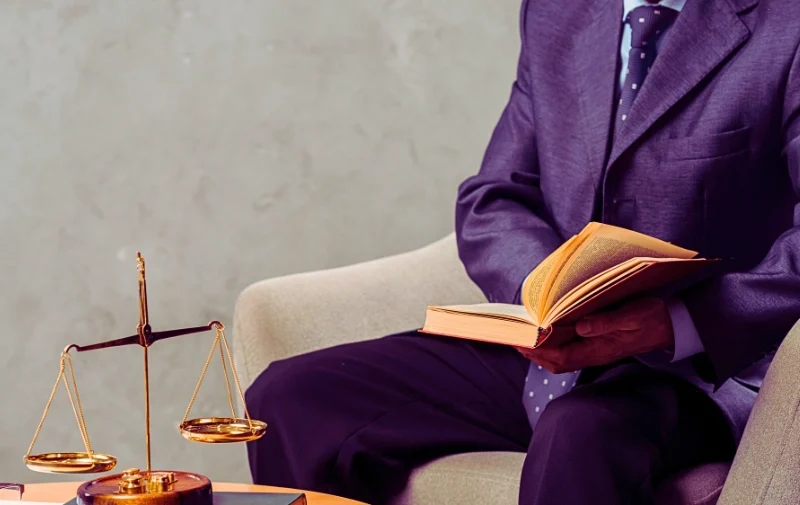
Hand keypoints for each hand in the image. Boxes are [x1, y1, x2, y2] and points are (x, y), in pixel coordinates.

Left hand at [516, 297, 674, 373]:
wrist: (670, 325)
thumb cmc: (651, 318)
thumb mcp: (632, 316)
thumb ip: (606, 322)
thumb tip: (581, 326)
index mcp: (600, 350)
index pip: (561, 358)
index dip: (539, 352)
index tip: (521, 342)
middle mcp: (594, 354)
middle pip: (557, 362)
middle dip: (534, 354)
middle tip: (515, 339)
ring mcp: (596, 351)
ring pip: (561, 358)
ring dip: (541, 351)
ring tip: (524, 337)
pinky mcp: (598, 345)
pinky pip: (570, 350)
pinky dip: (554, 345)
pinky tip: (546, 334)